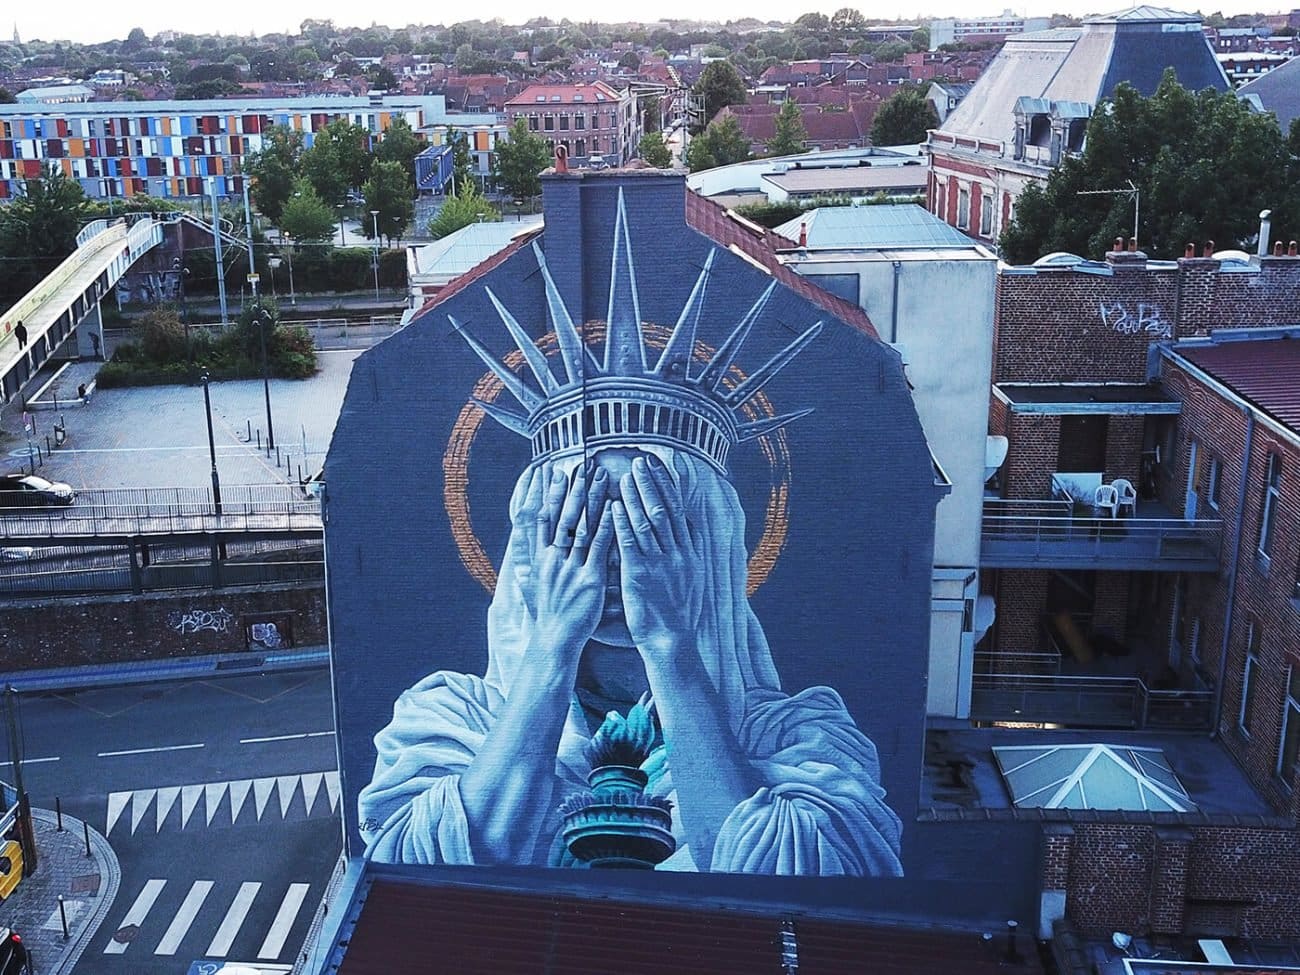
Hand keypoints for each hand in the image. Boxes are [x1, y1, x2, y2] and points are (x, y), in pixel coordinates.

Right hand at [531, 467, 613, 661]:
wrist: (555, 639)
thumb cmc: (550, 613)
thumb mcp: (534, 584)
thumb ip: (537, 561)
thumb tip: (537, 543)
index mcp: (540, 558)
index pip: (542, 518)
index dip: (549, 493)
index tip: (555, 472)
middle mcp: (553, 559)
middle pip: (562, 516)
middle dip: (573, 489)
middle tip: (582, 465)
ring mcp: (570, 568)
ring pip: (582, 525)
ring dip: (592, 498)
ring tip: (600, 476)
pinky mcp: (589, 580)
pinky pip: (599, 548)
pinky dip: (606, 525)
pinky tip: (613, 508)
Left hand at [611, 455, 703, 659]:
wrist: (671, 640)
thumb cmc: (679, 611)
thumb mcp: (694, 576)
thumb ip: (692, 548)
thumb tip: (692, 524)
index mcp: (689, 551)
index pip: (678, 509)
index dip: (667, 485)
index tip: (658, 466)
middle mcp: (676, 553)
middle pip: (663, 509)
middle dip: (650, 484)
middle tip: (639, 461)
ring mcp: (658, 563)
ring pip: (646, 522)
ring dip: (634, 497)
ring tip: (623, 476)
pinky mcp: (639, 575)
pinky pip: (629, 543)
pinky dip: (621, 522)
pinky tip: (612, 506)